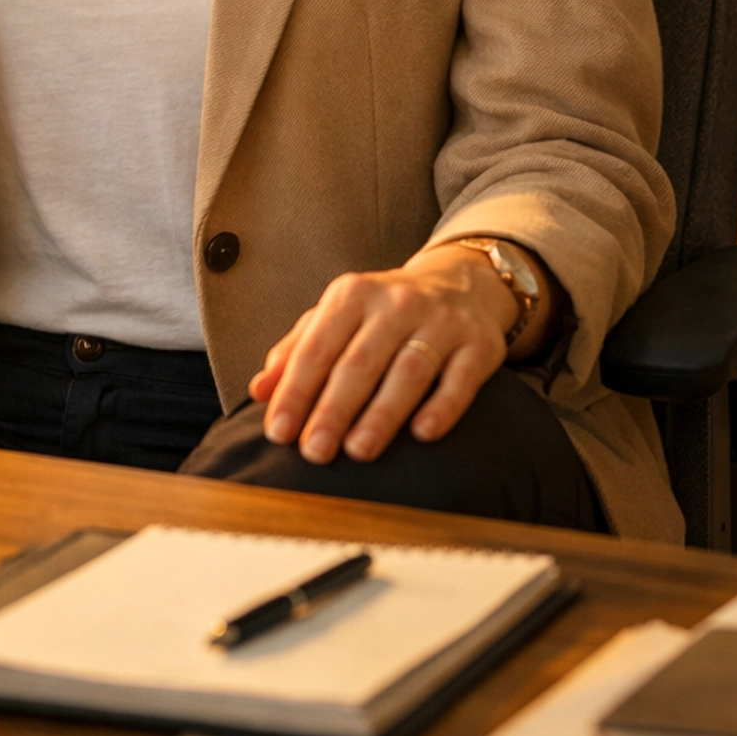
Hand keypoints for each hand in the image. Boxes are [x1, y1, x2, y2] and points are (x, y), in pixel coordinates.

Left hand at [247, 241, 550, 465]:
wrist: (459, 283)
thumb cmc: (383, 312)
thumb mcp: (337, 317)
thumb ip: (296, 351)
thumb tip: (258, 391)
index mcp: (352, 295)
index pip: (317, 346)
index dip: (296, 390)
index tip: (279, 432)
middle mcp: (396, 303)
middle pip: (360, 361)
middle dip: (334, 409)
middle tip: (315, 452)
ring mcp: (441, 322)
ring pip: (409, 370)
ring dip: (382, 413)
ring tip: (358, 450)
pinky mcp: (478, 344)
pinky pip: (461, 378)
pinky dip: (443, 406)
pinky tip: (423, 434)